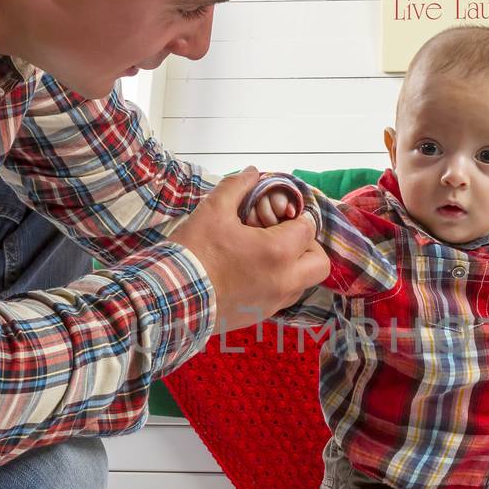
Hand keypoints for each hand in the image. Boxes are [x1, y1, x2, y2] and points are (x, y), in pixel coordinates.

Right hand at [169, 168, 329, 332]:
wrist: (169, 298)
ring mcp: (273, 302)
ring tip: (266, 254)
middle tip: (284, 237)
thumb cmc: (193, 252)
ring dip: (294, 267)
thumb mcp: (213, 211)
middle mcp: (284, 281)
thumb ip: (237, 187)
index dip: (296, 217)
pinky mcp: (260, 316)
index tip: (280, 215)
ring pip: (303, 283)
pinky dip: (278, 283)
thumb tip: (251, 172)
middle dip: (308, 247)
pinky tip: (252, 272)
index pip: (307, 229)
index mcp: (278, 252)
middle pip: (319, 263)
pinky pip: (282, 298)